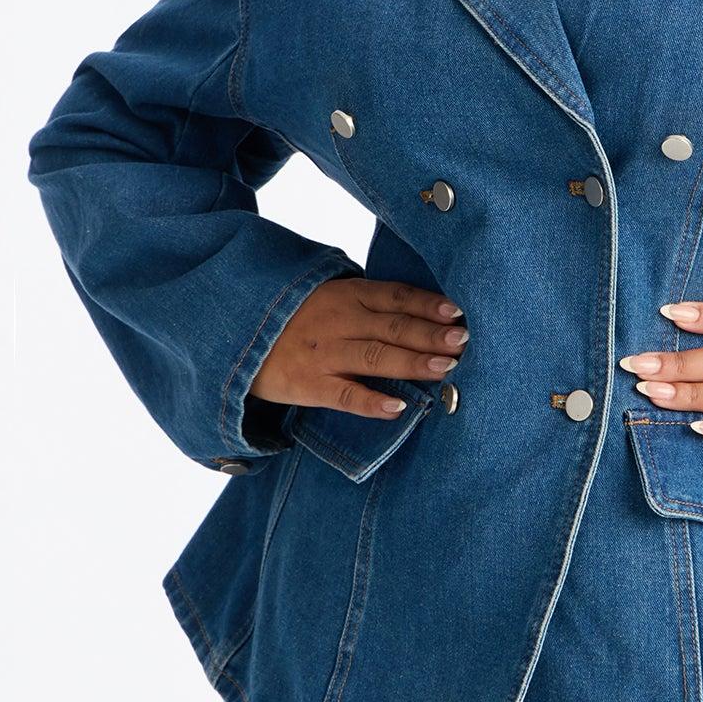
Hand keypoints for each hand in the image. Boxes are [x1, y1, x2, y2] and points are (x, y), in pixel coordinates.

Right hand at [250, 277, 469, 420]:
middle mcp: (339, 321)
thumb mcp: (331, 296)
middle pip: (393, 326)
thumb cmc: (298, 316)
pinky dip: (372, 402)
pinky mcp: (309, 384)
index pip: (396, 296)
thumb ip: (370, 302)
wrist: (238, 334)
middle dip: (431, 334)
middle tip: (464, 340)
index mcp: (347, 294)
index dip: (428, 304)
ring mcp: (324, 353)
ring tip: (446, 368)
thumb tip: (424, 311)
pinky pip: (345, 395)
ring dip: (413, 362)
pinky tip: (399, 407)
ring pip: (376, 357)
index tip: (458, 311)